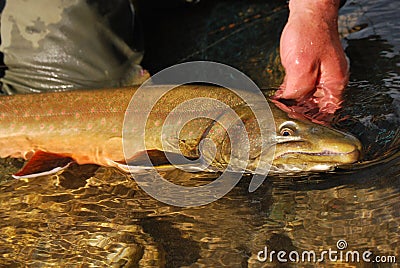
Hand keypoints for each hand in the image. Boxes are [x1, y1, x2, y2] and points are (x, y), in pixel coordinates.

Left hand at [274, 0, 348, 120]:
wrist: (308, 12)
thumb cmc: (309, 34)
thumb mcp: (301, 66)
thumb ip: (297, 90)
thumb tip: (289, 107)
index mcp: (334, 84)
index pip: (326, 114)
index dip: (311, 122)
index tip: (295, 126)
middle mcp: (328, 83)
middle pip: (315, 109)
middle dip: (299, 116)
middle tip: (281, 120)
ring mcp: (318, 78)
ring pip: (305, 100)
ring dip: (292, 107)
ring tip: (277, 113)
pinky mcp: (307, 72)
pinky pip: (298, 90)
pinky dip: (288, 96)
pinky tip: (277, 100)